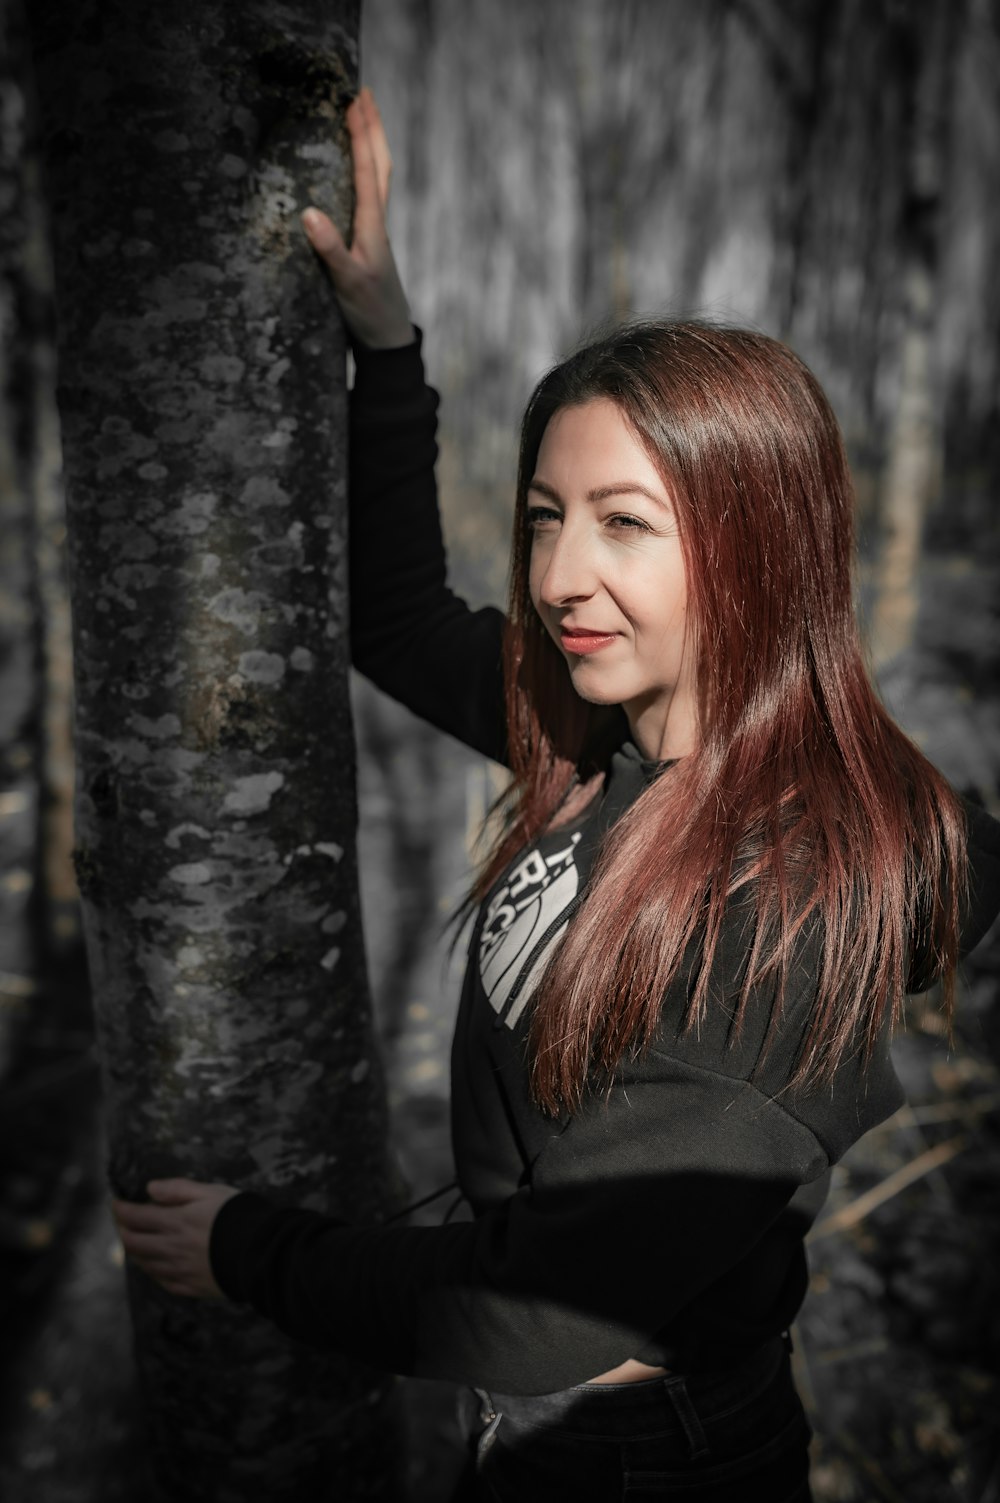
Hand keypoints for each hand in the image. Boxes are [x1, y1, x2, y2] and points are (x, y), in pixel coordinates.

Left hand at [111, 1178, 241, 1298]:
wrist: (261, 1251)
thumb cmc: (238, 1215)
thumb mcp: (210, 1191)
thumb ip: (178, 1189)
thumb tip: (149, 1188)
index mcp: (176, 1222)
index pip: (137, 1216)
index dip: (121, 1210)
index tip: (115, 1203)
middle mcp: (172, 1248)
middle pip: (134, 1244)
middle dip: (122, 1232)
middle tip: (120, 1223)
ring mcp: (180, 1270)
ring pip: (146, 1264)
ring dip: (134, 1253)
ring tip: (133, 1244)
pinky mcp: (192, 1286)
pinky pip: (164, 1282)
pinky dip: (153, 1272)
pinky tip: (155, 1268)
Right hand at [303, 86, 414, 349]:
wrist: (387, 340)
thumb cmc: (368, 312)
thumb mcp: (347, 282)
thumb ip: (330, 249)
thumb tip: (309, 212)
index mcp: (372, 226)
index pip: (367, 170)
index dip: (361, 134)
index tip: (355, 99)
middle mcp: (377, 223)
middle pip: (379, 165)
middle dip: (372, 128)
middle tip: (363, 93)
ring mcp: (374, 232)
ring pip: (377, 178)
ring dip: (371, 145)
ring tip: (362, 119)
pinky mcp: (368, 243)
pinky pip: (368, 195)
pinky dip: (364, 171)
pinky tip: (355, 170)